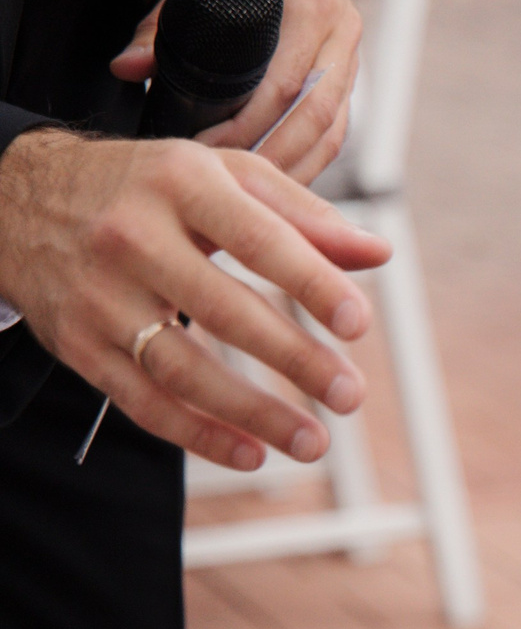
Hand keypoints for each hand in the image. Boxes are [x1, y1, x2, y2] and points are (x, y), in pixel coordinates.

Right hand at [0, 131, 392, 467]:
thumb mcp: (221, 176)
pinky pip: (141, 400)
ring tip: (313, 441)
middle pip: (223, 310)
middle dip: (294, 358)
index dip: (312, 283)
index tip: (359, 324)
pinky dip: (197, 433)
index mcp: (181, 184)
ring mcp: (100, 295)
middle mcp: (132, 238)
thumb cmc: (145, 187)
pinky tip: (249, 452)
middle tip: (351, 394)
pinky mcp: (76, 342)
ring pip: (181, 367)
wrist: (17, 199)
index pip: (258, 239)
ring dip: (252, 412)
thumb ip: (302, 215)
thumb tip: (377, 253)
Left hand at [115, 0, 361, 185]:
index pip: (287, 81)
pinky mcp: (352, 76)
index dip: (250, 124)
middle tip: (231, 187)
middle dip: (275, 158)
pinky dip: (311, 160)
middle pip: (317, 116)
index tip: (211, 147)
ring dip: (298, 169)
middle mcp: (342, 32)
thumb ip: (161, 24)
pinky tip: (282, 182)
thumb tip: (128, 68)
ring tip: (256, 196)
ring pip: (335, 130)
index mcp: (311, 2)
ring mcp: (353, 57)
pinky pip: (339, 130)